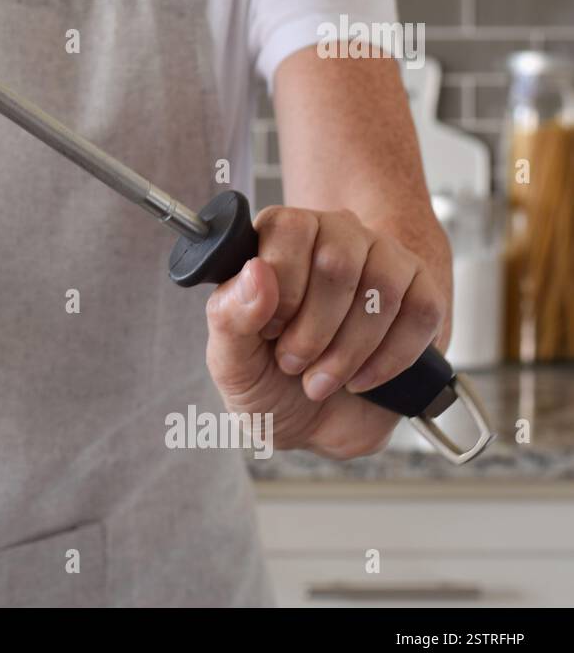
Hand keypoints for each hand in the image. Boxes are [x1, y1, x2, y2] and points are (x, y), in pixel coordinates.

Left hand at [204, 207, 447, 458]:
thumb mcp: (230, 360)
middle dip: (314, 328)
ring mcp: (383, 261)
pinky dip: (389, 359)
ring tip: (322, 378)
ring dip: (349, 349)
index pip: (290, 227)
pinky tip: (360, 379)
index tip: (271, 329)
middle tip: (294, 362)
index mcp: (277, 240)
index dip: (282, 284)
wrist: (312, 425)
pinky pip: (421, 312)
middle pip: (337, 260)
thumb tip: (256, 271)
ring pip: (382, 288)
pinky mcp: (421, 294)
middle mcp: (333, 237)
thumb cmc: (267, 381)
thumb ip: (231, 314)